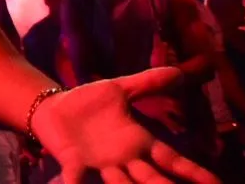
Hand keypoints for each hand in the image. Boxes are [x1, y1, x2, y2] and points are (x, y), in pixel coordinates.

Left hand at [30, 69, 219, 183]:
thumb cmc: (88, 103)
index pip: (172, 161)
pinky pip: (79, 180)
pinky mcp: (75, 166)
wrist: (51, 109)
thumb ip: (148, 83)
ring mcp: (100, 166)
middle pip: (153, 180)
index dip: (194, 172)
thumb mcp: (119, 89)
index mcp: (139, 143)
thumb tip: (179, 71)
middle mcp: (125, 160)